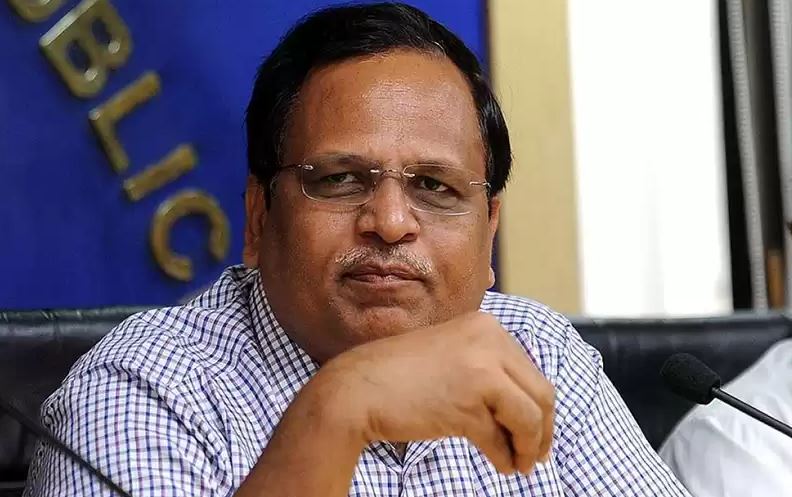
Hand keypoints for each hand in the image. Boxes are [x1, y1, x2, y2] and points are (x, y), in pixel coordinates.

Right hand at [316, 311, 554, 474]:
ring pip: (528, 417)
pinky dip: (504, 457)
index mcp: (486, 326)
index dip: (540, 407)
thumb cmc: (401, 376)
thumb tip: (530, 407)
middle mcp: (488, 341)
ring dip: (528, 447)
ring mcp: (479, 370)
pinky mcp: (466, 403)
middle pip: (540, 393)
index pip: (531, 371)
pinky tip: (501, 465)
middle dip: (542, 430)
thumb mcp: (453, 356)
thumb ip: (489, 368)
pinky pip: (500, 438)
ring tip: (520, 466)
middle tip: (536, 456)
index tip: (538, 431)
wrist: (357, 389)